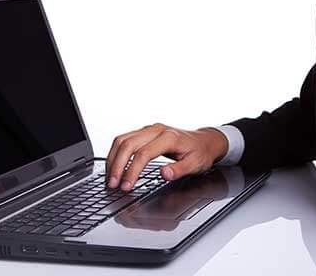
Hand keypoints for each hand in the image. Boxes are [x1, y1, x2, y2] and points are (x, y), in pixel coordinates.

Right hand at [105, 123, 228, 190]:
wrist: (205, 140)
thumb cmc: (200, 152)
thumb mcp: (195, 164)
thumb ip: (179, 170)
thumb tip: (164, 173)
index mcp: (169, 137)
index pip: (143, 153)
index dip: (132, 171)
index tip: (126, 186)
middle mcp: (157, 130)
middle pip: (129, 144)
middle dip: (117, 165)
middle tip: (112, 185)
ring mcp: (150, 129)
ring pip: (123, 139)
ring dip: (113, 159)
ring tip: (110, 178)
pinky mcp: (145, 132)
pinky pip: (125, 139)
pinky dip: (116, 153)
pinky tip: (114, 165)